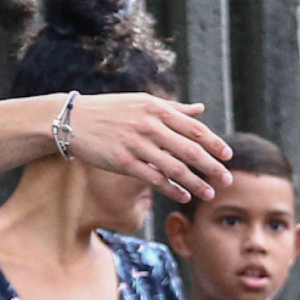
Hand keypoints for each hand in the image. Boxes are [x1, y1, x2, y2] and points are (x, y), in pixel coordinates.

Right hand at [67, 94, 231, 202]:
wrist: (72, 120)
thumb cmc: (109, 111)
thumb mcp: (142, 102)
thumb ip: (173, 108)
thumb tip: (200, 109)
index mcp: (156, 108)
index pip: (193, 128)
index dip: (214, 143)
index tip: (228, 156)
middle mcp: (149, 125)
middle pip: (190, 149)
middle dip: (211, 166)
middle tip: (227, 179)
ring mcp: (136, 144)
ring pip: (175, 167)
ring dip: (196, 183)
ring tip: (209, 194)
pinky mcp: (123, 161)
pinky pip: (154, 178)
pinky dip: (172, 189)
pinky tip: (184, 197)